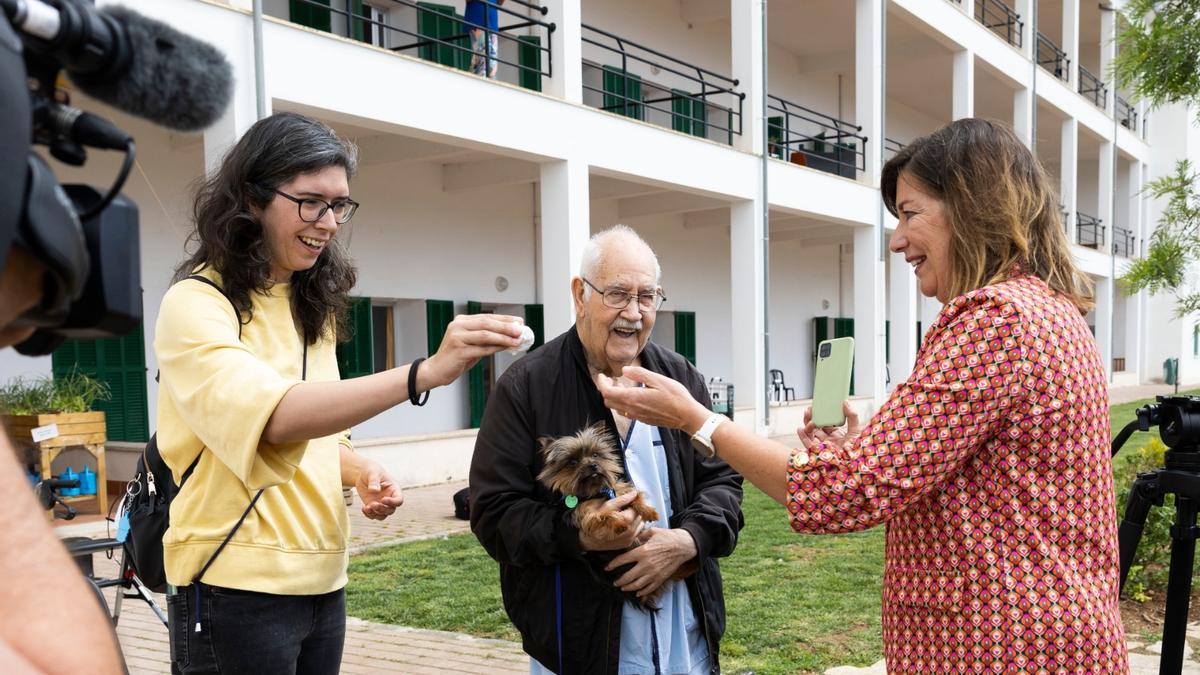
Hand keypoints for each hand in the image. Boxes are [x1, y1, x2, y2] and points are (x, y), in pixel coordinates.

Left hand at [355, 461, 403, 519]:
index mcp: (394, 489)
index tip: (383, 499)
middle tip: (373, 504)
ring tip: (367, 508)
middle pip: (391, 510)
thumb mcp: (373, 473)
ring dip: (375, 514)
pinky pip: (374, 515)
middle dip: (382, 509)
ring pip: (383, 515)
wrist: (363, 474)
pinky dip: (369, 515)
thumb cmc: (372, 471)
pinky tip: (363, 508)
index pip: (399, 500)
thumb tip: (374, 490)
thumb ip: (374, 481)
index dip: (393, 502)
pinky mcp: (373, 507)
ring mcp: (382, 504)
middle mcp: (390, 498)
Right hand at [422, 314, 525, 387]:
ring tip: (517, 340)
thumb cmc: (456, 357)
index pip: (487, 317)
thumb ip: (487, 337)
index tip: (519, 321)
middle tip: (520, 330)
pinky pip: (481, 349)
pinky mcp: (458, 351)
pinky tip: (505, 348)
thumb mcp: (472, 343)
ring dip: (503, 338)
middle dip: (506, 326)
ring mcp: (457, 338)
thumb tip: (511, 335)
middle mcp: (458, 326)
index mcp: (462, 321)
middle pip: (487, 323)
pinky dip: (495, 348)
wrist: (437, 370)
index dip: (505, 319)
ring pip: (485, 335)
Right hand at [578, 491, 644, 550]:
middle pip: (640, 516)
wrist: (587, 539)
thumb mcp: (606, 506)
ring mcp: (630, 539)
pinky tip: (625, 525)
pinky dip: (634, 528)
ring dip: (635, 520)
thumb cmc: (594, 521)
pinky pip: (638, 533)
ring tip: (623, 517)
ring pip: (641, 524)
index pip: (637, 508)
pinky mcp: (628, 543)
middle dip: (634, 511)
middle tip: (624, 509)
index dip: (632, 503)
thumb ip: (622, 500)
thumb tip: (634, 493)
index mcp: (626, 520)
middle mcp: (631, 531)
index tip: (625, 502)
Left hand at [594, 367, 709, 433]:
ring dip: (614, 397)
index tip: (602, 375)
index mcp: (633, 398)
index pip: (607, 392)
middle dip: (606, 389)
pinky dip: (623, 403)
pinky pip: (626, 412)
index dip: (601, 383)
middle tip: (611, 379)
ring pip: (616, 408)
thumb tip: (624, 370)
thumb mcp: (658, 379)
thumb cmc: (675, 397)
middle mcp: (632, 409)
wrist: (686, 416)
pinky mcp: (643, 420)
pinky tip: (632, 395)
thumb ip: (639, 374)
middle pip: (608, 401)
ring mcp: (637, 416)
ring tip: (621, 385)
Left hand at [606, 528, 696, 597]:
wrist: (683, 546)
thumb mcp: (652, 532)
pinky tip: (637, 592)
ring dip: (628, 587)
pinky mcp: (661, 578)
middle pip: (628, 577)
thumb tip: (630, 539)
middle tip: (615, 581)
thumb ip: (639, 536)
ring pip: (637, 585)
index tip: (607, 568)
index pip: (623, 560)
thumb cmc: (667, 537)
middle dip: (619, 580)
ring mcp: (654, 573)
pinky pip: (649, 588)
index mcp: (642, 552)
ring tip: (623, 587)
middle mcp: (646, 564)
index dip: (613, 565)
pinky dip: (642, 592)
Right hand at [796, 401, 860, 451]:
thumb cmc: (858, 450)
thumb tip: (845, 402)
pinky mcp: (819, 454)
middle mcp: (829, 441)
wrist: (854, 464)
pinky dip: (802, 437)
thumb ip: (852, 416)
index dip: (821, 415)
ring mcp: (823, 447)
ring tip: (806, 415)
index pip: (827, 423)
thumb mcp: (856, 430)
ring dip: (807, 424)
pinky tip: (800, 429)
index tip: (818, 407)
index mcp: (838, 435)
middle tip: (809, 409)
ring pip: (811, 434)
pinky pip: (808, 445)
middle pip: (817, 427)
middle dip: (811, 418)